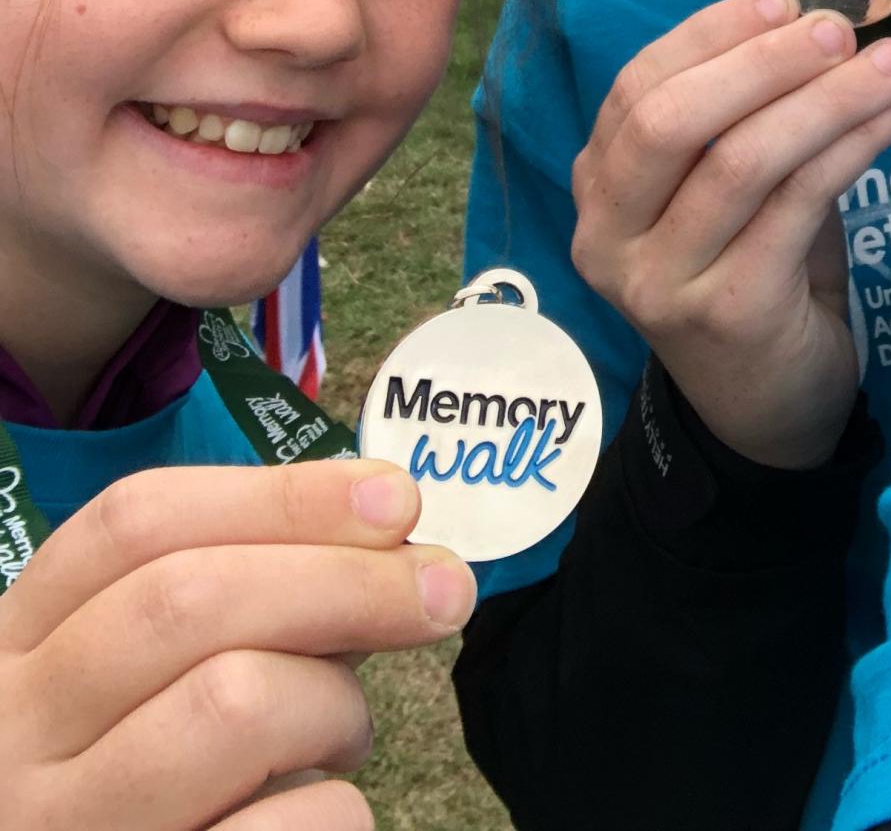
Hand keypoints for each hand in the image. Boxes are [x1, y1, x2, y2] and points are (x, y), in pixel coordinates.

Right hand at [0, 459, 474, 829]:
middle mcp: (16, 734)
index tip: (394, 496)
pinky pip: (279, 830)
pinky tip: (320, 812)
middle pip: (190, 599)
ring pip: (235, 703)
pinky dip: (337, 810)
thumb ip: (233, 610)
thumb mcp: (137, 686)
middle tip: (445, 590)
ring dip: (333, 707)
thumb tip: (384, 539)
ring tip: (343, 737)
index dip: (280, 495)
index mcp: (17, 647)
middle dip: (344, 578)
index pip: (136, 523)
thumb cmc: (142, 788)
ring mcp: (61, 828)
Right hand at [571, 0, 890, 469]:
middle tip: (840, 29)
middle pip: (672, 121)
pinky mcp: (728, 314)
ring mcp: (661, 283)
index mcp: (600, 187)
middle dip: (762, 62)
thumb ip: (747, 116)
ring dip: (828, 99)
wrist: (766, 414)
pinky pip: (797, 205)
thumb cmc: (755, 275)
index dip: (710, 35)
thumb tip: (818, 19)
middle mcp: (610, 236)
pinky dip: (852, 147)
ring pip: (741, 161)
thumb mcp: (730, 192)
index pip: (638, 87)